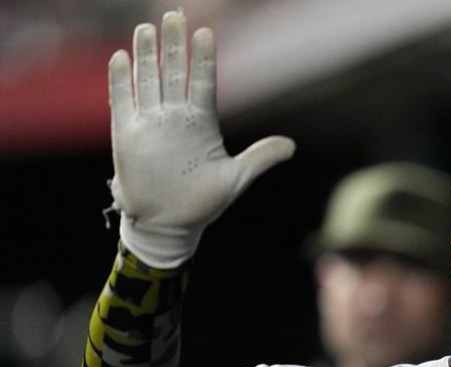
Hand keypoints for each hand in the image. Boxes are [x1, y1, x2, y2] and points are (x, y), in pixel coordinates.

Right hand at [110, 11, 295, 267]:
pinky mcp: (128, 136)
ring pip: (148, 81)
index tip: (206, 32)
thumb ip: (261, 157)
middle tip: (174, 14)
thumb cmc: (203, 202)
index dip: (203, 58)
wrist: (170, 225)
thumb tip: (292, 145)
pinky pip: (124, 102)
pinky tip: (121, 57)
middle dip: (174, 45)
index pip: (203, 82)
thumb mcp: (237, 178)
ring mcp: (151, 124)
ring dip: (147, 55)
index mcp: (201, 123)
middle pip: (174, 73)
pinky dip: (121, 81)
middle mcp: (175, 118)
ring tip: (146, 27)